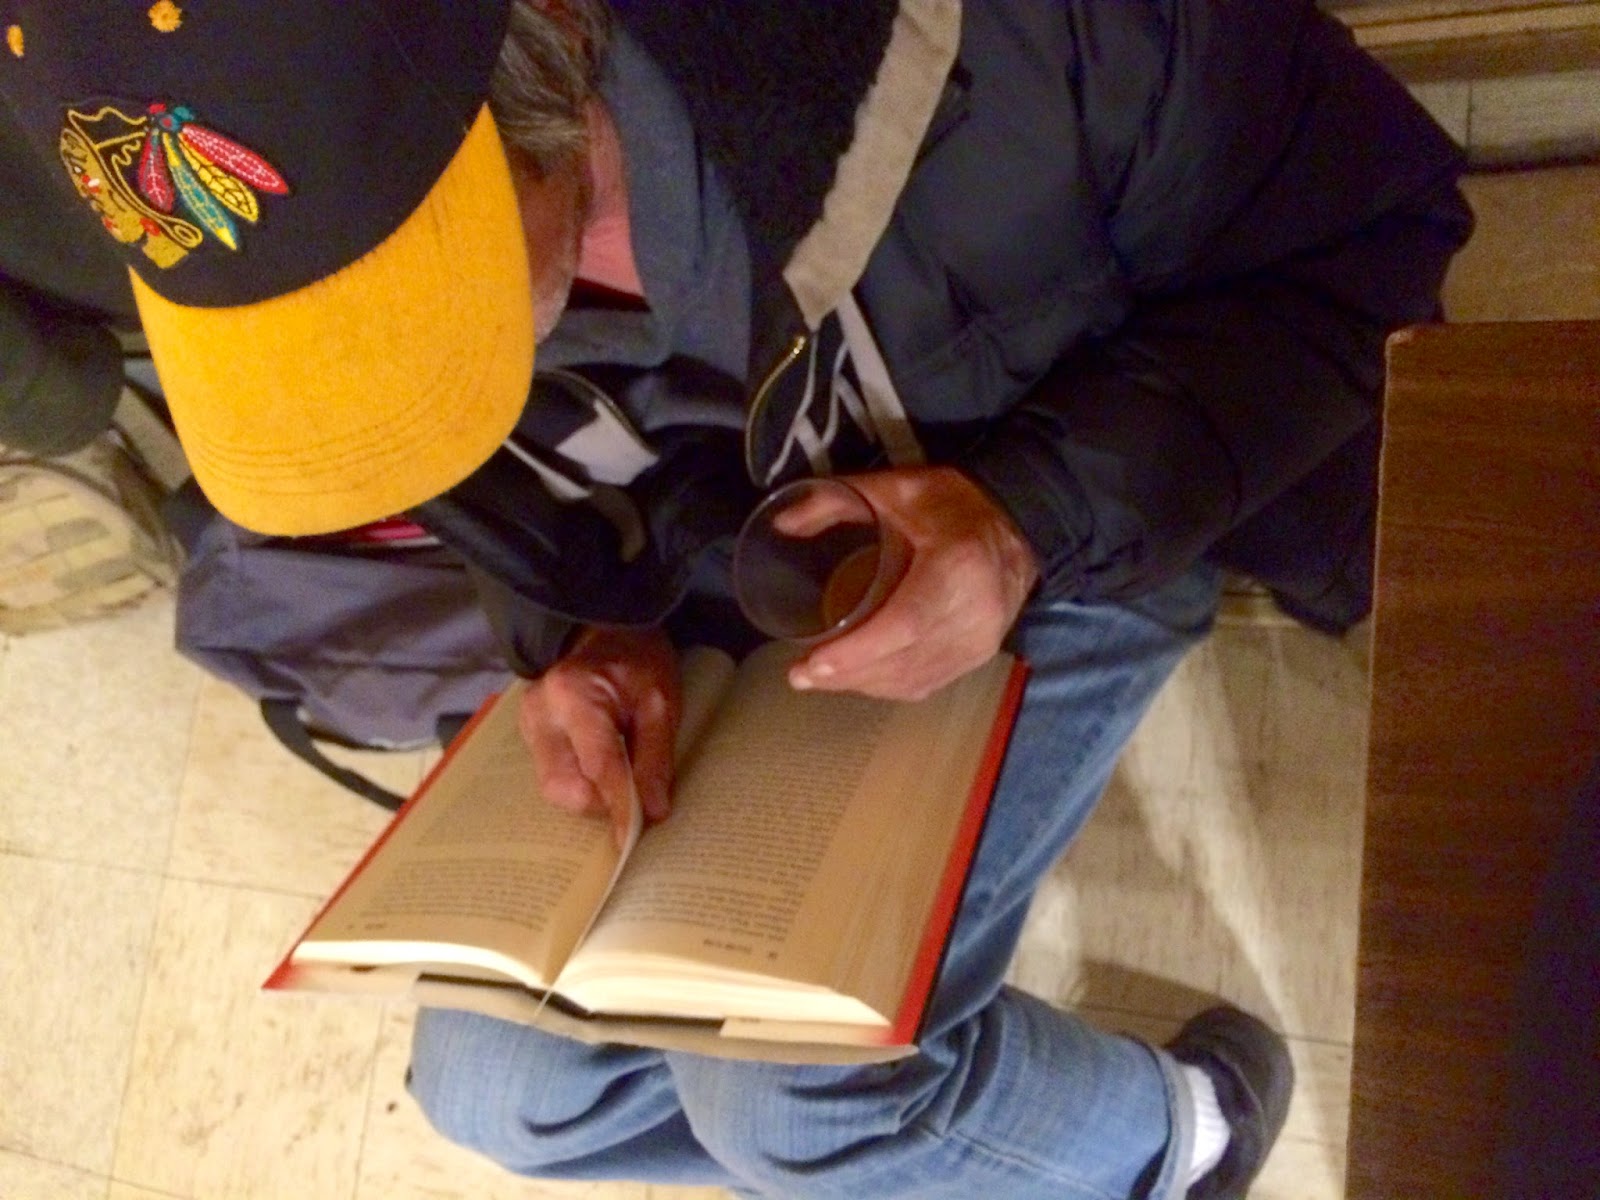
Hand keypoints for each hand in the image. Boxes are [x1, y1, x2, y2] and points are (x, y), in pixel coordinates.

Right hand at [517, 625, 679, 847]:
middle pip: (564, 787)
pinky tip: (603, 775)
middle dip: (602, 803)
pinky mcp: (530, 736)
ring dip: (592, 797)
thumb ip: (655, 757)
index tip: (633, 837)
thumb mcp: (659, 702)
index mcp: (573, 695)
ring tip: (622, 778)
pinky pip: (552, 777)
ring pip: (554, 789)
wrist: (604, 632)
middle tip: (637, 796)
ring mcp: (529, 725)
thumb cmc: (636, 662)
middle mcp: (540, 713)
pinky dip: (581, 785)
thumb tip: (653, 811)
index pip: (596, 765)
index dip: (618, 805)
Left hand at [787, 466, 1038, 700]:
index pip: (904, 623)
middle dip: (847, 674)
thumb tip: (780, 523)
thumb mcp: (897, 489)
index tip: (813, 665)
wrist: (1018, 522)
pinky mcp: (980, 655)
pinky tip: (860, 680)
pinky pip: (928, 683)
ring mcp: (981, 640)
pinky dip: (889, 686)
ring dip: (863, 685)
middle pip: (904, 660)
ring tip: (820, 678)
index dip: (857, 651)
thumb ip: (836, 501)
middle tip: (799, 675)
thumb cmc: (954, 503)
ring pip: (914, 679)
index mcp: (958, 566)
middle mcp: (975, 613)